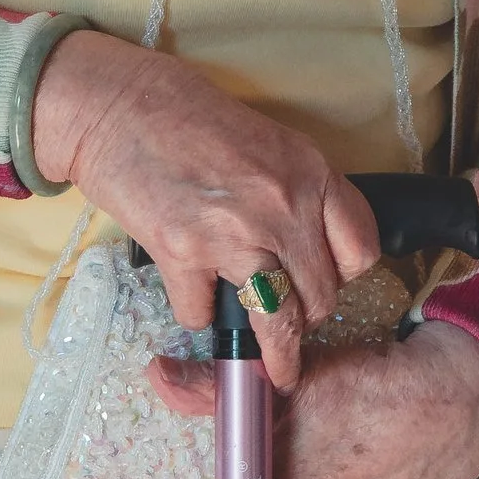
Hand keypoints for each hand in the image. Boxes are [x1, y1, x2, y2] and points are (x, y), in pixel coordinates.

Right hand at [31, 29, 378, 391]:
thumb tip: (306, 245)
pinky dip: (198, 314)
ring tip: (274, 371)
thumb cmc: (188, 115)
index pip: (360, 248)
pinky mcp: (183, 257)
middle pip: (321, 295)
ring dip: (276, 352)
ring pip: (277, 321)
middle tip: (292, 320)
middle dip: (309, 317)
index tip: (327, 282)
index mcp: (310, 172)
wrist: (118, 107)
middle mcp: (283, 206)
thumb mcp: (268, 142)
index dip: (345, 275)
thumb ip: (296, 192)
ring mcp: (234, 235)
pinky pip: (204, 316)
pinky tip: (192, 294)